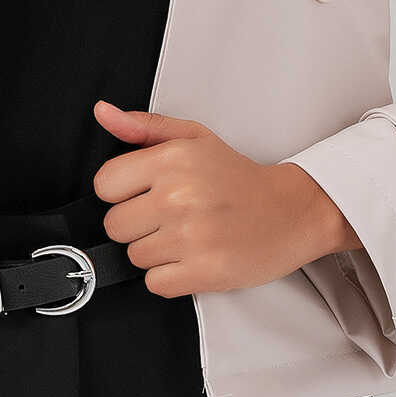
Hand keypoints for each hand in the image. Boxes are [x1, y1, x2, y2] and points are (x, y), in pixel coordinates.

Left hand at [91, 99, 351, 298]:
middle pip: (115, 226)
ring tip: (188, 236)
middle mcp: (178, 196)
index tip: (145, 194)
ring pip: (135, 256)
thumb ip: (144, 127)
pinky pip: (155, 283)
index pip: (104, 186)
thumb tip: (102, 113)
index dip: (122, 193)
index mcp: (171, 159)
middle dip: (138, 225)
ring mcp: (191, 236)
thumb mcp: (194, 138)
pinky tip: (193, 258)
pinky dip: (171, 276)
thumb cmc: (238, 177)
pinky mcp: (204, 272)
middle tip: (172, 218)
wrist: (293, 211)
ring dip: (156, 252)